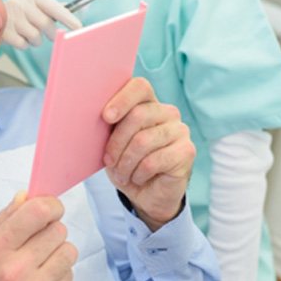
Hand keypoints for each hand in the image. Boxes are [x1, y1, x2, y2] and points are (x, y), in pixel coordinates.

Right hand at [0, 191, 77, 280]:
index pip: (39, 211)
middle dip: (52, 230)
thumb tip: (25, 195)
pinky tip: (43, 277)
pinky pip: (70, 274)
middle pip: (58, 230)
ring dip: (59, 252)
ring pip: (69, 251)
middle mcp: (16, 268)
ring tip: (41, 260)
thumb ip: (4, 220)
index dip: (51, 205)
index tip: (50, 209)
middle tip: (39, 240)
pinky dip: (61, 273)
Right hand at [3, 0, 81, 48]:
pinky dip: (24, 44)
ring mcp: (11, 17)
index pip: (53, 7)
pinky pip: (23, 44)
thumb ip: (52, 7)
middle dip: (51, 33)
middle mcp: (21, 3)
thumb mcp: (34, 4)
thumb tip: (71, 9)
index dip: (67, 18)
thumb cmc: (20, 12)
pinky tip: (18, 36)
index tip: (79, 27)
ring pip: (35, 37)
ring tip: (28, 33)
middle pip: (46, 25)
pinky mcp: (3, 31)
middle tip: (49, 34)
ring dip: (36, 40)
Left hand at [102, 78, 194, 230]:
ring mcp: (180, 130)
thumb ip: (109, 124)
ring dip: (126, 163)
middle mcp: (167, 112)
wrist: (146, 194)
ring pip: (143, 140)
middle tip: (109, 161)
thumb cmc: (126, 162)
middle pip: (138, 115)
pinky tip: (138, 178)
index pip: (140, 87)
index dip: (122, 99)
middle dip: (117, 142)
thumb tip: (94, 112)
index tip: (106, 117)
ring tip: (122, 174)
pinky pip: (154, 160)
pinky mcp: (187, 151)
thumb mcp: (112, 142)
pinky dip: (139, 174)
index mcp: (147, 102)